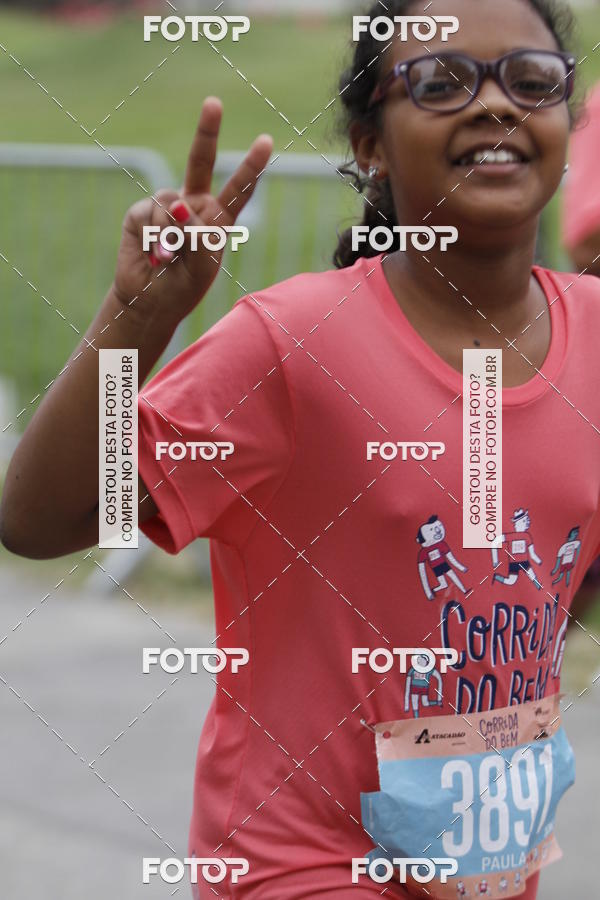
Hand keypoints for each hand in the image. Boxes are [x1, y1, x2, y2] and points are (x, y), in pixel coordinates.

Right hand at [112, 96, 272, 321]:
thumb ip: (197, 234)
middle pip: (200, 161)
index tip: (266, 141)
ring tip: (170, 258)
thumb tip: (176, 205)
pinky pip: (151, 213)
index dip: (251, 166)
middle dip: (206, 131)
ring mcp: (166, 207)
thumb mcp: (202, 265)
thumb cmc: (183, 286)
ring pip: (172, 200)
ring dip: (172, 232)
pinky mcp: (140, 213)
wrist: (151, 302)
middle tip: (214, 102)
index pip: (238, 188)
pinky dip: (156, 236)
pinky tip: (155, 255)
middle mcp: (192, 206)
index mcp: (217, 219)